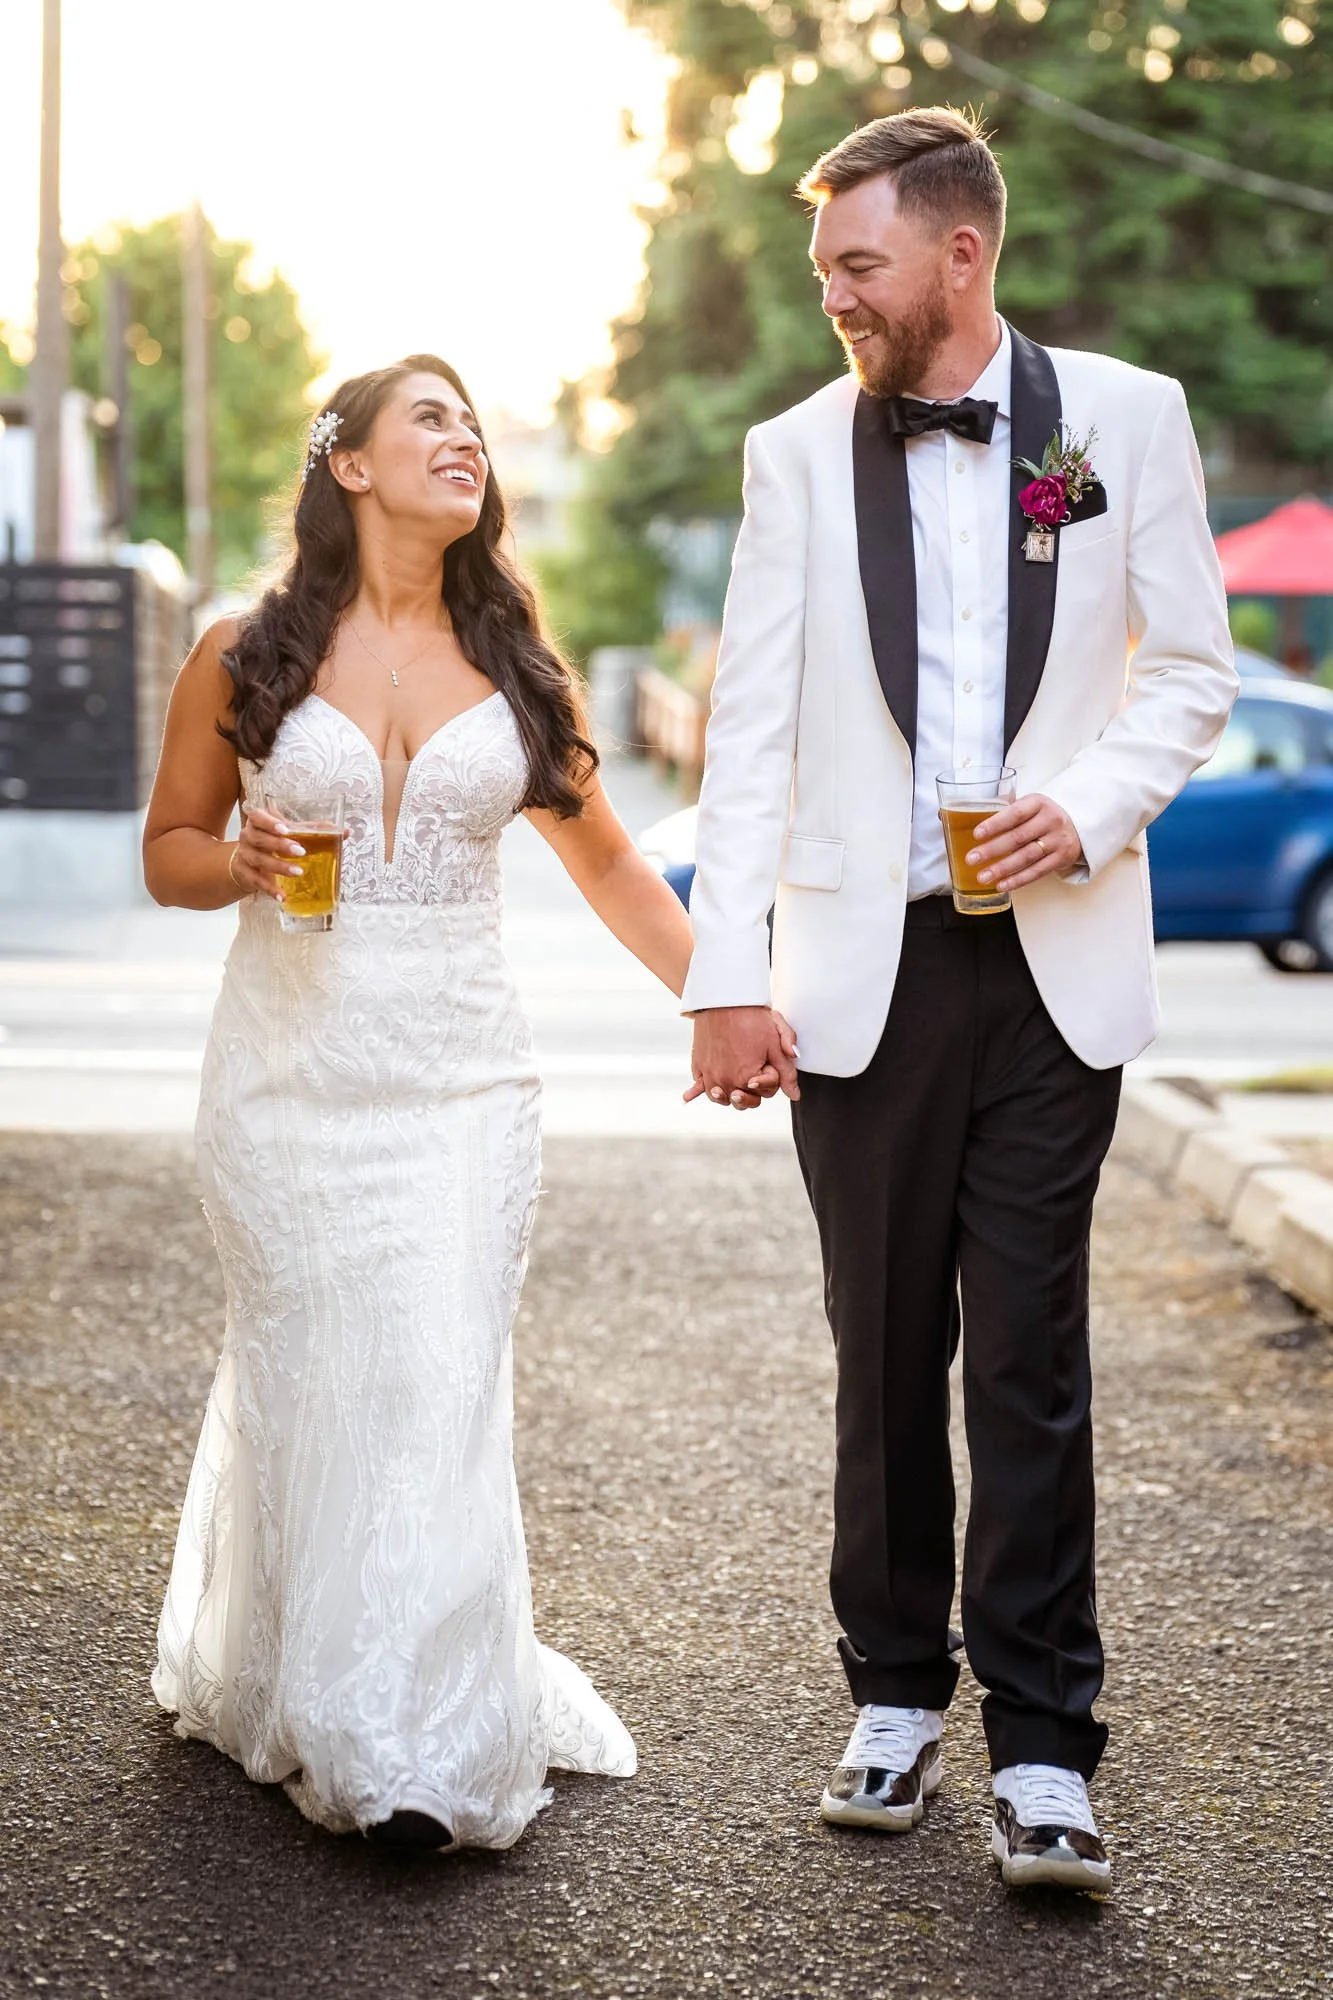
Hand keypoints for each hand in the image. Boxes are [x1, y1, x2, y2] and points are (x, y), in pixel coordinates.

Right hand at [228, 806, 309, 901]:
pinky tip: (282, 896)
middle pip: (259, 838)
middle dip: (280, 845)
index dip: (269, 822)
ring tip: (298, 872)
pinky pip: (256, 881)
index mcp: (257, 822)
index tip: (285, 829)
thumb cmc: (270, 845)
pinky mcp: (245, 874)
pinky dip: (270, 889)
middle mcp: (248, 837)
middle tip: (300, 851)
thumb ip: (312, 831)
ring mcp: (244, 856)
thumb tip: (345, 832)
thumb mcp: (287, 835)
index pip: (257, 817)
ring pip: (259, 859)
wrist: (247, 866)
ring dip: (279, 866)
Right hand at [684, 1006, 799, 1110]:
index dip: (770, 1080)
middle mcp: (725, 1082)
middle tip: (753, 1081)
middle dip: (751, 1093)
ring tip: (732, 1089)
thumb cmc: (751, 1018)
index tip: (767, 1064)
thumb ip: (787, 1073)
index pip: (764, 1093)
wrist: (724, 999)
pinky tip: (688, 1097)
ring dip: (727, 1095)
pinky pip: (698, 1085)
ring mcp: (709, 1075)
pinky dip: (696, 1091)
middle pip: (742, 1101)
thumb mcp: (775, 1044)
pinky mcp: (698, 1066)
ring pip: (720, 1098)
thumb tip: (794, 1095)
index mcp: (746, 1079)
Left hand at [970, 793, 1083, 891]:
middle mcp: (1050, 820)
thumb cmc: (1042, 815)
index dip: (995, 824)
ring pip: (1026, 857)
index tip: (977, 834)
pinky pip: (1037, 871)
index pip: (1015, 813)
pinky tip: (1002, 884)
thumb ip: (1006, 810)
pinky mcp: (1061, 858)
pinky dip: (1018, 879)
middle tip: (972, 859)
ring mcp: (1057, 840)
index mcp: (1038, 803)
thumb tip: (965, 816)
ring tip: (983, 876)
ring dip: (1002, 868)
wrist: (1077, 825)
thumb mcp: (1029, 805)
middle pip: (1018, 837)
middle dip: (992, 850)